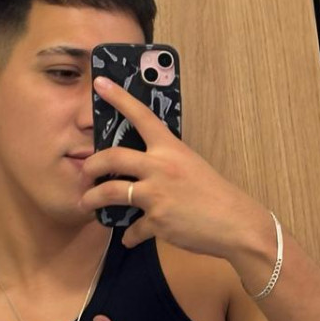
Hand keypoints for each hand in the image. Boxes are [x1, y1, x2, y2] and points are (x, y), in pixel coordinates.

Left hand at [77, 75, 266, 258]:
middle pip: (112, 156)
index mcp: (171, 148)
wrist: (235, 224)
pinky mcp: (157, 221)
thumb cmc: (216, 195)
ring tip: (86, 204)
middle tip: (84, 172)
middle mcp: (160, 166)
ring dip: (92, 199)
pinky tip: (130, 238)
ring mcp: (156, 194)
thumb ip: (166, 164)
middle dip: (91, 165)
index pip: (141, 116)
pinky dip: (130, 236)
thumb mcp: (191, 167)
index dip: (119, 97)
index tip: (100, 83)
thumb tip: (146, 169)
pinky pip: (133, 229)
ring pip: (110, 192)